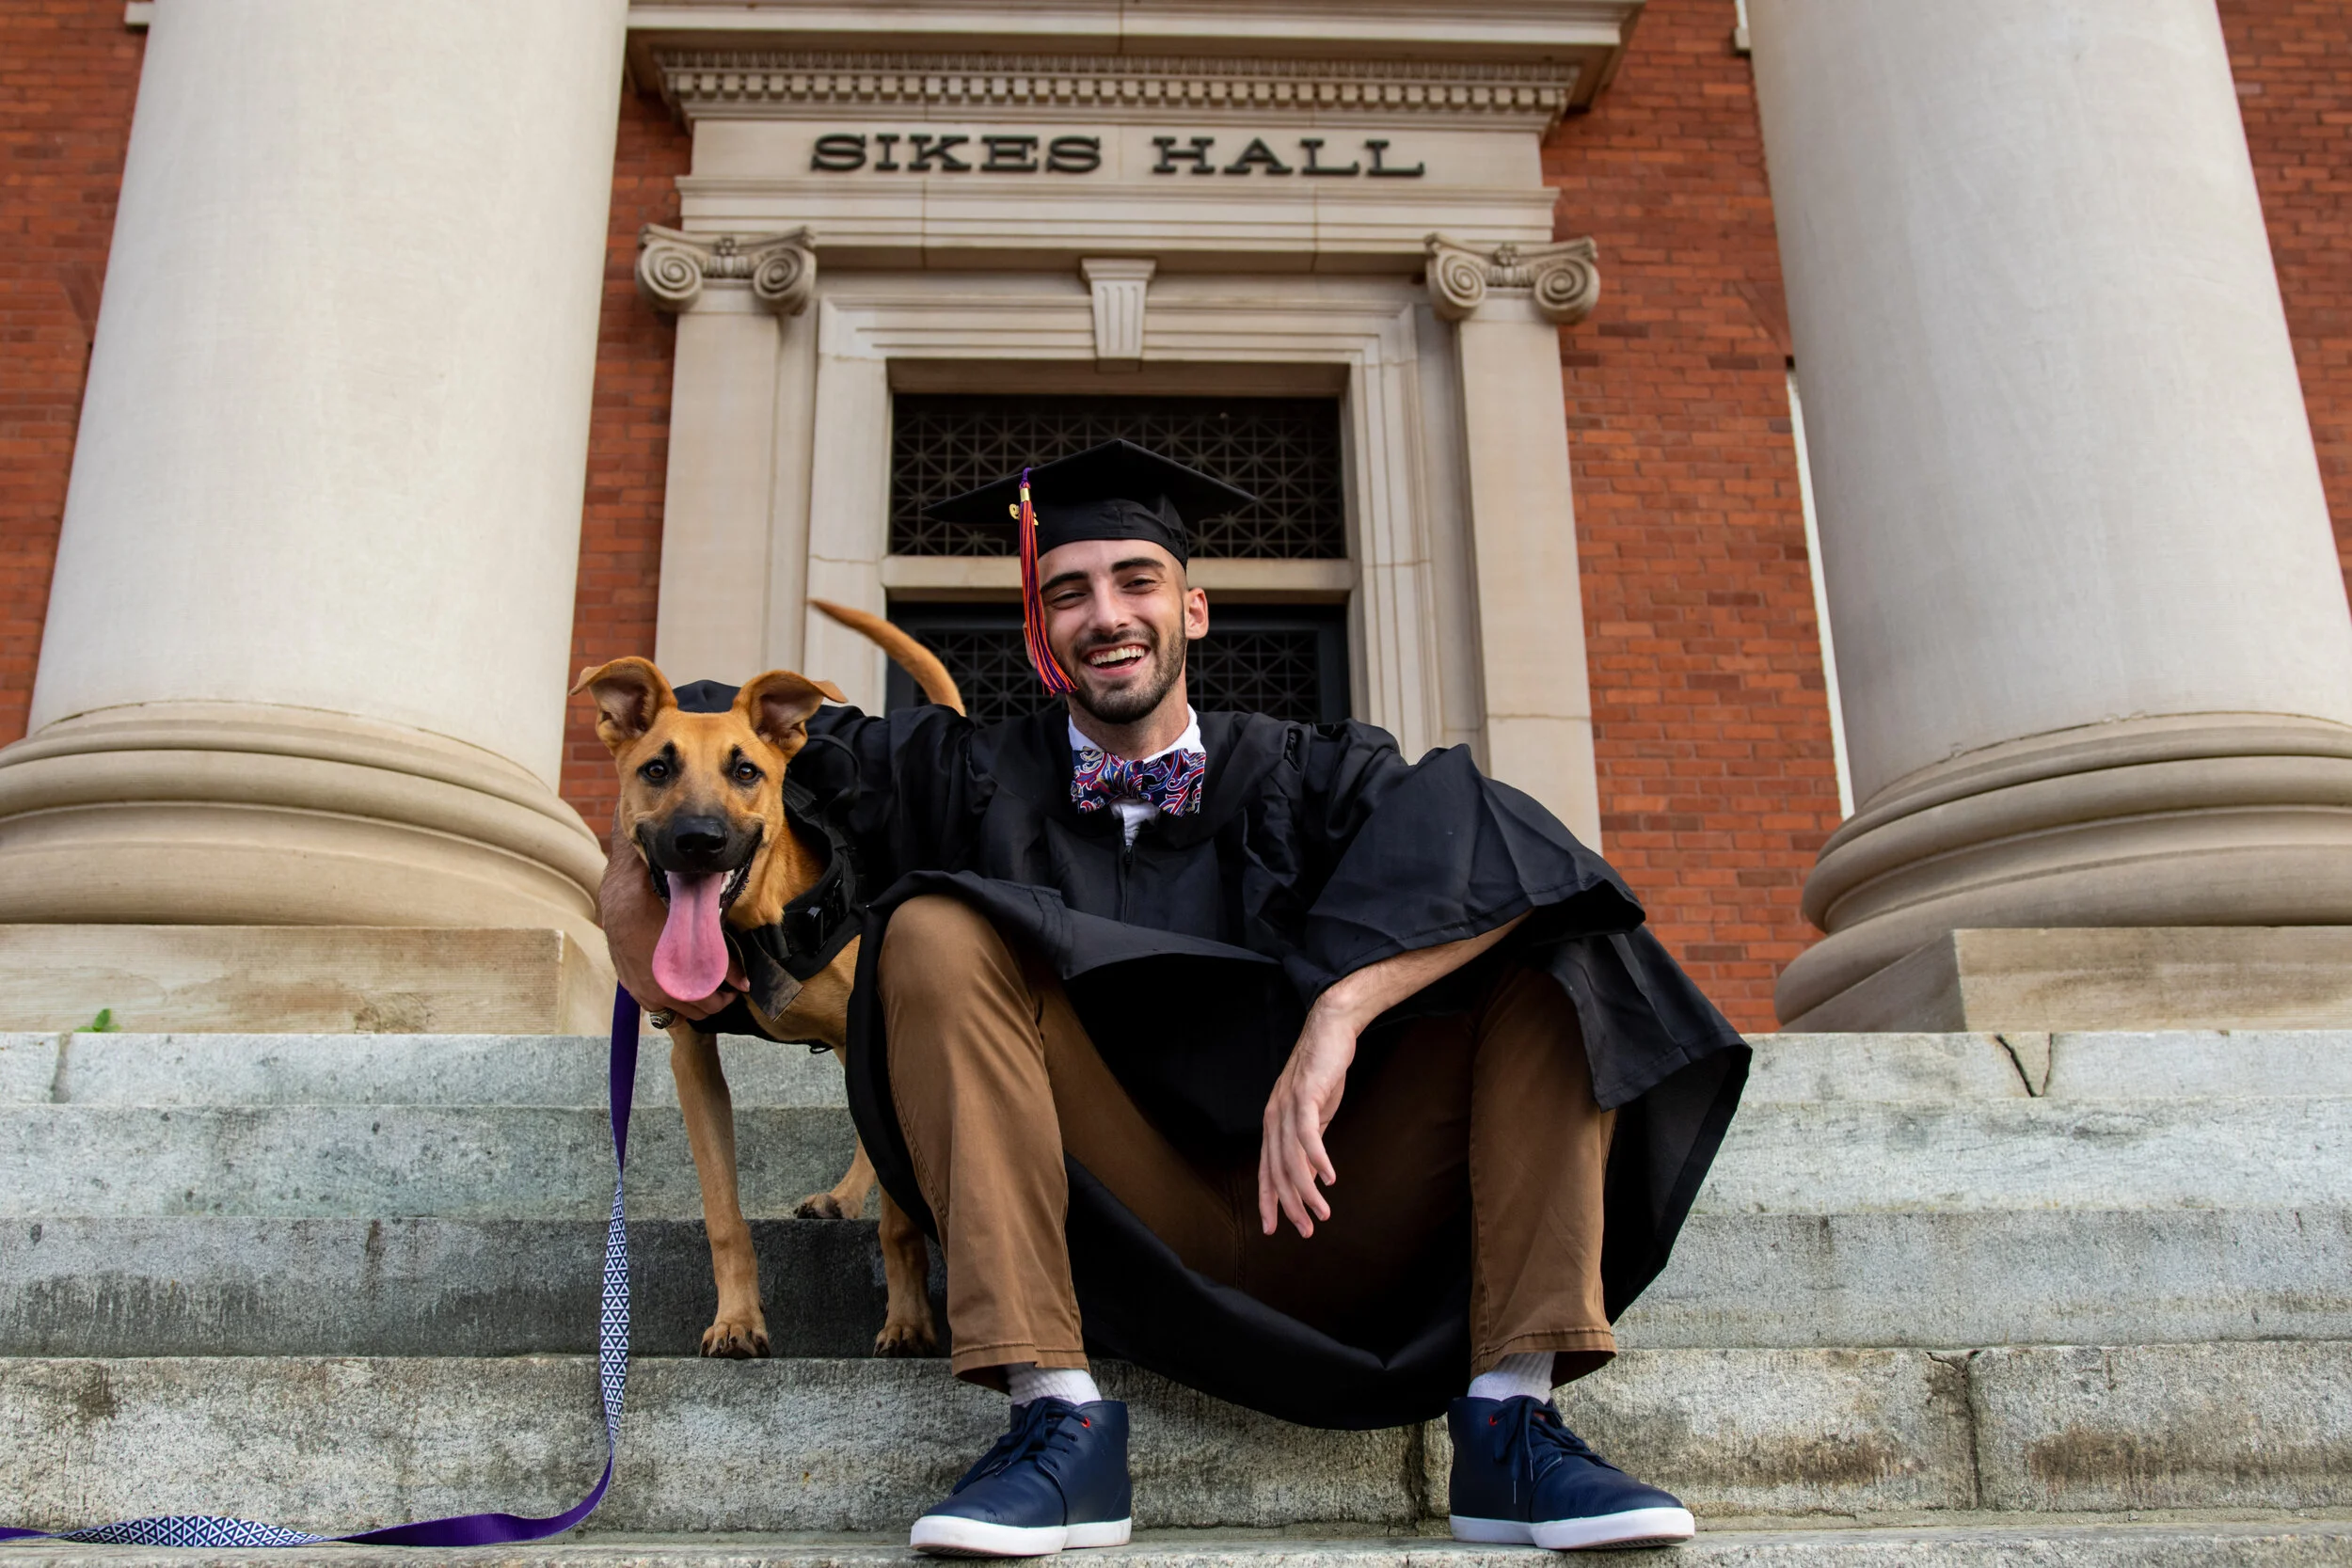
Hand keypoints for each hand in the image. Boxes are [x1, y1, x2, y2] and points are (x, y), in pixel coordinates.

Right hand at [598, 834, 739, 1020]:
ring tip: (697, 990)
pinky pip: (655, 1009)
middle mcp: (661, 996)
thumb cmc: (665, 918)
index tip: (731, 989)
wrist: (624, 910)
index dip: (726, 999)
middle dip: (710, 1003)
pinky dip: (667, 1004)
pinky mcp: (632, 989)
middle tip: (717, 988)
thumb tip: (745, 985)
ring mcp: (643, 995)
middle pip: (695, 1014)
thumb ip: (724, 966)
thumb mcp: (699, 939)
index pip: (711, 1007)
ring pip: (674, 1016)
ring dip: (689, 1006)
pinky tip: (673, 989)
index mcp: (680, 985)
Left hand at [1257, 998, 1360, 1238]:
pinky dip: (1318, 1160)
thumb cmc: (1323, 1072)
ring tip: (1322, 1213)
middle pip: (1276, 1171)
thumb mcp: (1315, 1115)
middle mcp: (1273, 1118)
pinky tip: (1329, 1178)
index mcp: (1273, 1124)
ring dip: (1306, 1190)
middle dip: (1288, 1205)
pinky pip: (1307, 1135)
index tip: (1273, 1229)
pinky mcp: (1305, 1095)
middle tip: (1305, 1230)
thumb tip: (1308, 1177)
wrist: (1330, 1029)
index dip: (1269, 1201)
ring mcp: (1287, 1106)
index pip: (1266, 1170)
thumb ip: (1308, 1144)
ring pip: (1291, 1160)